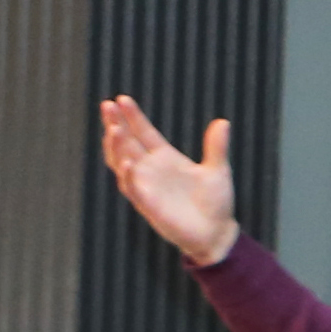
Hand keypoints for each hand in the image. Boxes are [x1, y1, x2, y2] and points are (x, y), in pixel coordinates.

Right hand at [96, 97, 238, 264]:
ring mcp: (146, 186)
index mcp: (165, 158)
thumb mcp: (218, 170)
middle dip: (116, 124)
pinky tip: (129, 162)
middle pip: (126, 143)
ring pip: (122, 162)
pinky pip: (133, 188)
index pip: (143, 132)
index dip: (132, 117)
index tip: (121, 98)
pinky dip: (130, 175)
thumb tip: (223, 122)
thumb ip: (216, 147)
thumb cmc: (215, 202)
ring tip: (114, 129)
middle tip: (107, 105)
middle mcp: (151, 169)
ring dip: (117, 147)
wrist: (216, 233)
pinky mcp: (148, 204)